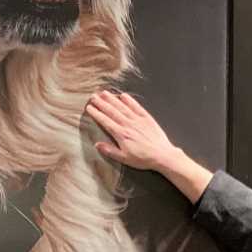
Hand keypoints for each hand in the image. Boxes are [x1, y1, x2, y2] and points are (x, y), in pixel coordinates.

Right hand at [85, 89, 214, 203]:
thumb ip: (110, 151)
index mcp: (121, 134)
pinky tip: (123, 95)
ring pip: (122, 107)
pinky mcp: (147, 118)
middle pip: (112, 111)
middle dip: (101, 103)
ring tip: (104, 93)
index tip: (89, 108)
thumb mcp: (124, 158)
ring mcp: (138, 120)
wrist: (162, 155)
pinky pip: (136, 107)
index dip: (96, 114)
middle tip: (93, 97)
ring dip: (112, 99)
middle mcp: (128, 124)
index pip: (105, 121)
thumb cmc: (143, 159)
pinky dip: (130, 100)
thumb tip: (97, 144)